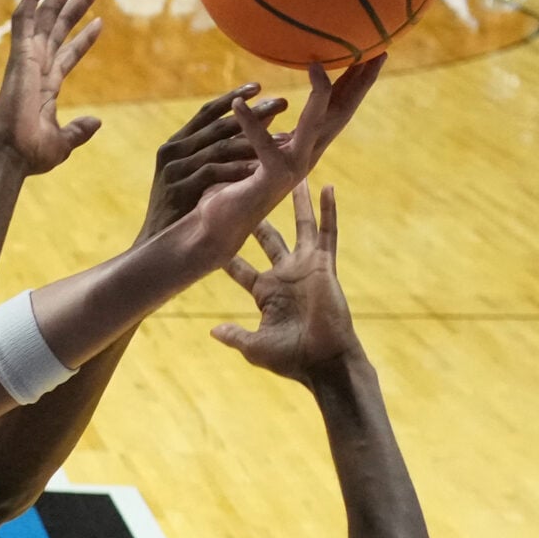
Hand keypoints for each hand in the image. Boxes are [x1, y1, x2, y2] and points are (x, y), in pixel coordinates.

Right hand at [0, 0, 103, 172]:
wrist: (11, 156)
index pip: (67, 54)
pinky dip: (31, 0)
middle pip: (59, 25)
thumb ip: (78, 130)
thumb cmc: (30, 155)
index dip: (84, 39)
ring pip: (46, 15)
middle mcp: (36, 68)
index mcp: (45, 86)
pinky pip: (23, 21)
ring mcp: (27, 60)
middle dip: (77, 0)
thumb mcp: (63, 143)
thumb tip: (96, 122)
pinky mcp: (20, 56)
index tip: (101, 22)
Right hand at [137, 85, 282, 240]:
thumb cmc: (183, 206)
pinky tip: (261, 168)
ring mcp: (173, 170)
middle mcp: (171, 151)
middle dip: (252, 114)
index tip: (258, 86)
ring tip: (284, 138)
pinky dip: (238, 169)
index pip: (206, 113)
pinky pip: (212, 173)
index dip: (232, 97)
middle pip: (217, 127)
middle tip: (282, 103)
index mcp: (175, 143)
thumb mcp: (197, 172)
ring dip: (253, 142)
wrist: (159, 242)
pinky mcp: (177, 189)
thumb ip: (219, 148)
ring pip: (218, 148)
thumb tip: (258, 122)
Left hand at [183, 54, 383, 257]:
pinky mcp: (270, 178)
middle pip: (340, 113)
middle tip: (377, 50)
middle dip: (360, 82)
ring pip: (315, 124)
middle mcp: (305, 157)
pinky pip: (262, 145)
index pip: (337, 108)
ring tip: (316, 63)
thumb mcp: (252, 152)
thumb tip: (271, 107)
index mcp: (304, 148)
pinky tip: (239, 103)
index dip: (355, 82)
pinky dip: (250, 124)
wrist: (217, 229)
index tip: (371, 52)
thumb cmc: (231, 189)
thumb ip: (266, 131)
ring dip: (318, 93)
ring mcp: (292, 168)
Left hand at [212, 181, 360, 382]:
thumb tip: (212, 330)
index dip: (226, 250)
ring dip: (296, 202)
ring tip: (291, 175)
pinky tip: (327, 188)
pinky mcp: (324, 266)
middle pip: (267, 237)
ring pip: (299, 226)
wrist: (325, 362)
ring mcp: (305, 267)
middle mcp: (284, 274)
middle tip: (244, 188)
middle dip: (256, 214)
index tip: (210, 229)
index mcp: (265, 292)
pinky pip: (328, 233)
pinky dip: (328, 211)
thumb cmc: (292, 359)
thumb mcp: (255, 347)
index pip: (239, 266)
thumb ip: (235, 335)